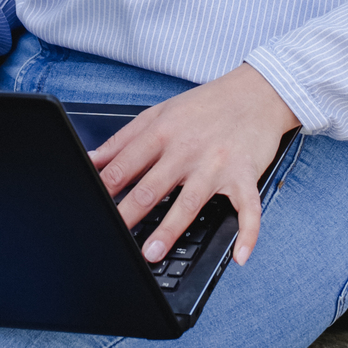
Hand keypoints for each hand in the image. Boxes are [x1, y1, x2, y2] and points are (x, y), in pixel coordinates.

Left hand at [92, 64, 297, 266]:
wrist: (255, 91)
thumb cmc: (206, 104)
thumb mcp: (160, 112)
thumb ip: (125, 138)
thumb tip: (93, 159)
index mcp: (163, 131)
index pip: (127, 162)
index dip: (106, 185)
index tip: (92, 204)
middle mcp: (187, 148)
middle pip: (152, 185)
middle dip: (129, 212)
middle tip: (113, 235)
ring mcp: (216, 163)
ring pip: (190, 201)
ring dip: (170, 229)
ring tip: (152, 252)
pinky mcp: (245, 175)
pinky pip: (247, 209)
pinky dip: (247, 233)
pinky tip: (240, 255)